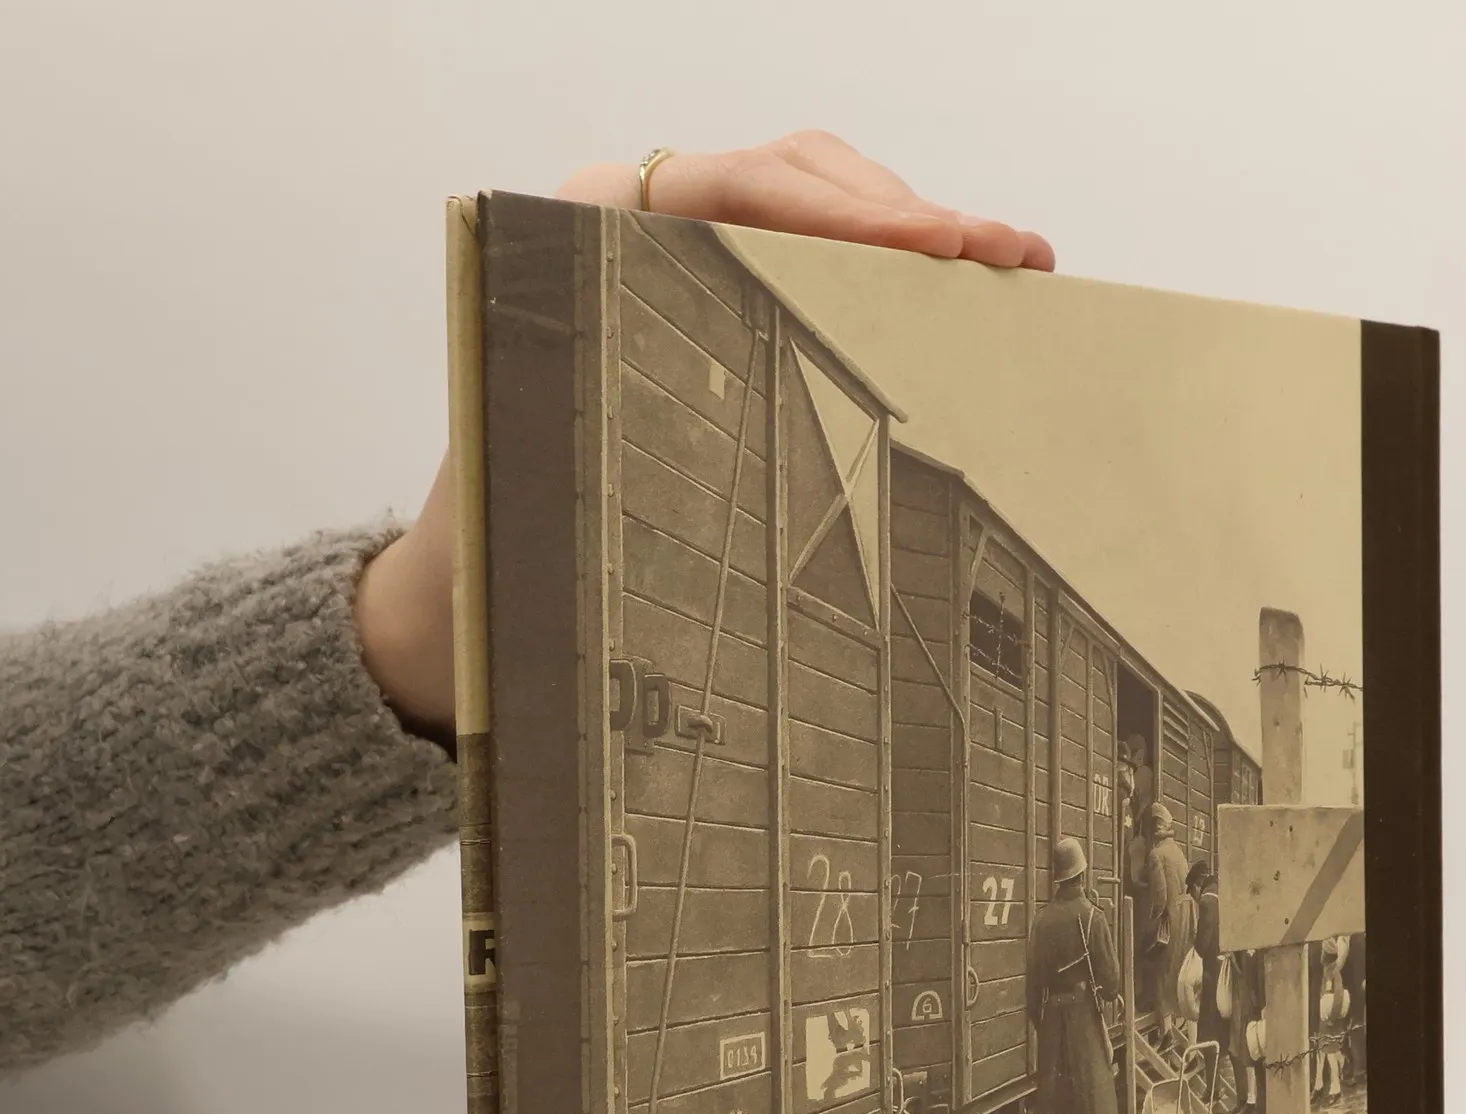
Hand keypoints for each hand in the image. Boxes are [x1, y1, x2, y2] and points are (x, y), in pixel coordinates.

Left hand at [356, 133, 1053, 737]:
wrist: (457, 583)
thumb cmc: (496, 538)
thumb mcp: (560, 481)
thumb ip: (640, 444)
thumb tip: (757, 470)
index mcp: (578, 240)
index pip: (732, 190)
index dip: (842, 210)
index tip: (934, 242)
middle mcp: (631, 231)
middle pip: (793, 178)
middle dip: (908, 212)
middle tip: (1006, 253)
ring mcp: (678, 259)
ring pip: (815, 206)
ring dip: (914, 231)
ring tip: (1007, 263)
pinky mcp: (715, 299)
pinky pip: (813, 257)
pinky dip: (889, 268)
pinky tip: (956, 290)